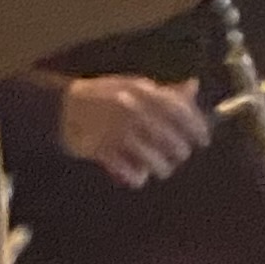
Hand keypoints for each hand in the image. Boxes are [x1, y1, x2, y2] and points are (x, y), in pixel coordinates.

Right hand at [55, 75, 211, 187]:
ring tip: (161, 169)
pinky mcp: (101, 150)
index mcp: (142, 92)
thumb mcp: (133, 87)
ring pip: (154, 160)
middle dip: (180, 153)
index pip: (180, 111)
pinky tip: (137, 176)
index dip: (197, 128)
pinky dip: (136, 177)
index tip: (203, 140)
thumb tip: (194, 86)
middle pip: (171, 141)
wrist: (61, 108)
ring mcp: (116, 131)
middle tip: (178, 156)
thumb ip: (164, 91)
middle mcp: (131, 111)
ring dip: (161, 168)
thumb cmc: (103, 97)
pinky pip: (129, 172)